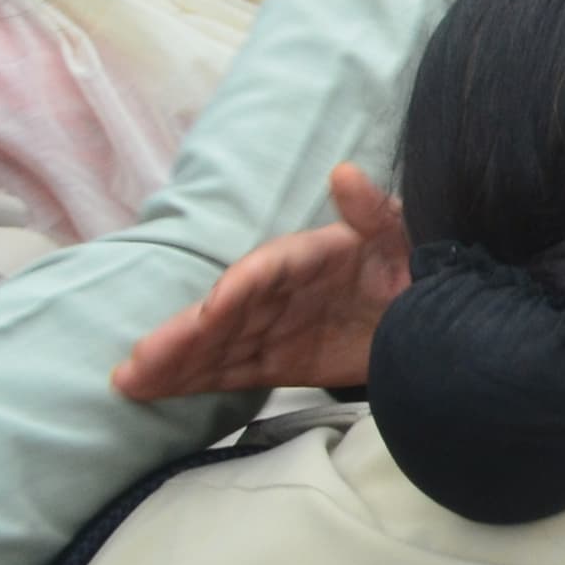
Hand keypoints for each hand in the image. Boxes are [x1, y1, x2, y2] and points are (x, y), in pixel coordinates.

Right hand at [112, 164, 406, 399]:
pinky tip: (148, 390)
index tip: (214, 308)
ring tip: (130, 380)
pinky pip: (229, 373)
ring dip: (175, 362)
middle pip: (228, 313)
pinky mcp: (277, 362)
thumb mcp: (405, 232)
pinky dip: (191, 382)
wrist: (435, 309)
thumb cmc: (417, 259)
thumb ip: (373, 211)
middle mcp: (283, 292)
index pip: (270, 269)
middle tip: (141, 360)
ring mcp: (275, 328)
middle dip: (186, 336)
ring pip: (218, 346)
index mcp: (313, 255)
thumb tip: (345, 173)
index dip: (240, 287)